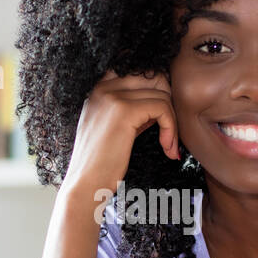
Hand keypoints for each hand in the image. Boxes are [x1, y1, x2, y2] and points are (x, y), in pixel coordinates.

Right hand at [61, 68, 178, 202]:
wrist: (85, 185)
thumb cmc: (101, 163)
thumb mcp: (114, 127)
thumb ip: (132, 108)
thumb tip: (163, 98)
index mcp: (99, 88)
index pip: (139, 72)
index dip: (157, 92)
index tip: (160, 119)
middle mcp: (103, 87)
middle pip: (155, 79)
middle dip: (169, 105)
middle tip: (169, 133)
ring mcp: (112, 96)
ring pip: (162, 94)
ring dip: (172, 122)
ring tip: (168, 146)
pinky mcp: (124, 110)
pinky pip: (162, 107)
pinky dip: (171, 129)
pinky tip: (167, 148)